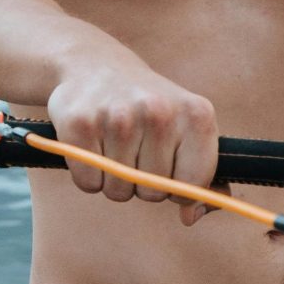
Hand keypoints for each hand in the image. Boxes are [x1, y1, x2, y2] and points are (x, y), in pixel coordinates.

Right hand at [48, 52, 218, 225]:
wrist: (96, 66)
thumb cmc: (151, 110)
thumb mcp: (188, 132)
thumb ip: (203, 179)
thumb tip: (190, 217)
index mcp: (196, 115)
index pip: (193, 186)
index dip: (180, 188)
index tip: (170, 168)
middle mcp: (159, 112)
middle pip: (153, 193)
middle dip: (143, 183)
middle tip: (136, 150)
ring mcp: (117, 117)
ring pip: (119, 192)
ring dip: (115, 180)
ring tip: (114, 145)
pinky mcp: (80, 124)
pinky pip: (88, 183)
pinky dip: (88, 175)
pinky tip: (92, 145)